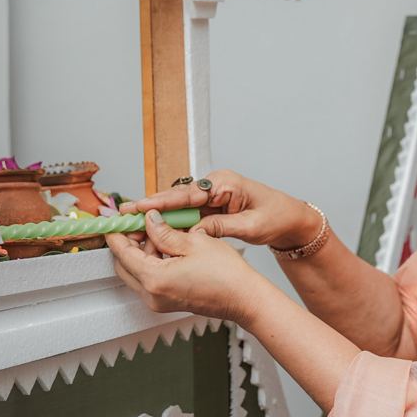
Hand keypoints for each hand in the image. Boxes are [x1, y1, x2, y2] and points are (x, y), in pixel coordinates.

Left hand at [106, 210, 275, 323]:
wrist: (244, 299)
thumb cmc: (227, 275)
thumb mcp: (194, 242)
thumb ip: (164, 231)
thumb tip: (150, 220)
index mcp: (155, 279)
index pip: (122, 252)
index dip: (117, 232)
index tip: (116, 219)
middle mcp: (152, 295)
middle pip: (124, 264)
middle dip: (128, 241)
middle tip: (139, 222)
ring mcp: (159, 301)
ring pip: (137, 271)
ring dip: (142, 250)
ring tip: (160, 230)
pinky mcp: (167, 302)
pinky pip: (150, 279)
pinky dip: (152, 261)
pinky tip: (168, 245)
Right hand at [121, 170, 320, 249]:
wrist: (291, 218)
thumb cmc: (277, 217)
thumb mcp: (251, 226)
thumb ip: (222, 227)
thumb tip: (195, 232)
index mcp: (225, 183)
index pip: (187, 194)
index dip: (160, 202)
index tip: (138, 207)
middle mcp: (215, 185)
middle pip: (177, 198)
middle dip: (151, 208)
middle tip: (125, 216)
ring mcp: (212, 195)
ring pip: (179, 207)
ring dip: (160, 218)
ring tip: (134, 226)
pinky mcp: (212, 205)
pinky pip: (188, 214)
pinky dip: (174, 224)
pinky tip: (157, 232)